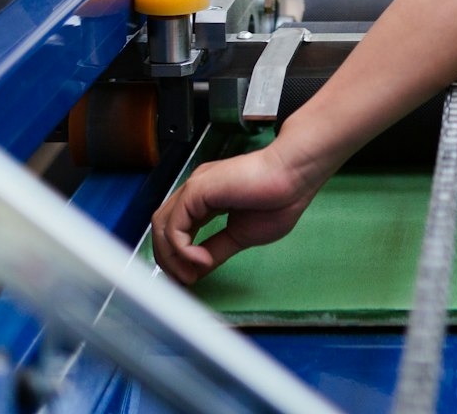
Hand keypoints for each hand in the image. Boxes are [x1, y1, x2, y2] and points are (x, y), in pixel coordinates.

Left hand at [150, 137, 321, 284]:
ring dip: (171, 257)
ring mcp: (194, 188)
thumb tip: (197, 267)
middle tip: (184, 280)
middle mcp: (196, 191)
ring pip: (162, 226)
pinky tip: (202, 260)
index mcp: (207, 198)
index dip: (177, 256)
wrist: (294, 175)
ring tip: (190, 274)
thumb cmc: (280, 197)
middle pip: (162, 227)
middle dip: (168, 259)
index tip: (189, 278)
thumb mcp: (242, 235)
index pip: (177, 229)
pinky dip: (182, 249)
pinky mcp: (196, 190)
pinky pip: (174, 226)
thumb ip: (216, 249)